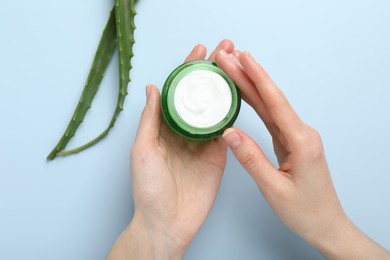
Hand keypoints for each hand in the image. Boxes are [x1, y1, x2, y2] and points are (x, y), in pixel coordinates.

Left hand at [108, 40, 233, 259]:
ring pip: (215, 107)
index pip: (177, 91)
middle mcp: (184, 131)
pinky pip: (227, 128)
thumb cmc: (149, 191)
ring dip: (225, 86)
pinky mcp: (217, 154)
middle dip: (212, 70)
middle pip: (199, 94)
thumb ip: (151, 119)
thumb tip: (153, 88)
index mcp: (164, 127)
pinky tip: (240, 94)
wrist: (168, 223)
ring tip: (236, 65)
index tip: (198, 51)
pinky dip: (233, 111)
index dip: (188, 69)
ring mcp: (202, 142)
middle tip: (225, 49)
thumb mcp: (143, 150)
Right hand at [216, 49, 389, 258]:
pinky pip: (271, 118)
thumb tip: (229, 133)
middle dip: (248, 76)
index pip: (275, 103)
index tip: (243, 58)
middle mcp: (302, 133)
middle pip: (271, 99)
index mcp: (301, 142)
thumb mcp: (273, 188)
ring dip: (251, 86)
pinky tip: (245, 93)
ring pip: (270, 106)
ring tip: (232, 68)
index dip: (257, 78)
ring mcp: (297, 136)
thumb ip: (251, 159)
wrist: (325, 224)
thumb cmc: (305, 211)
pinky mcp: (291, 142)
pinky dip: (256, 103)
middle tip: (227, 58)